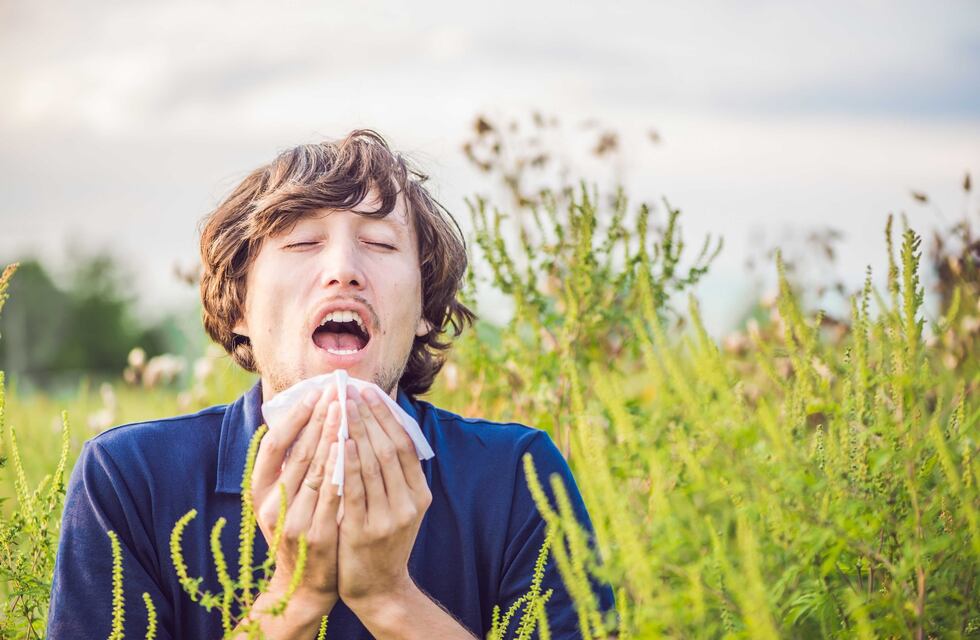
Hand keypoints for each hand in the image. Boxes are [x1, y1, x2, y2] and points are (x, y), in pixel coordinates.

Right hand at [251, 385, 342, 612]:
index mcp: (258, 491)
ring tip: (346, 409)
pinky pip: (332, 495)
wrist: (304, 586)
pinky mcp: (316, 535)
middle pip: (298, 452)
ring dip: (332, 435)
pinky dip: (341, 468)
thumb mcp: (284, 500)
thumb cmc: (299, 531)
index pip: (274, 444)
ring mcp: (293, 521)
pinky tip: (351, 447)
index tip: (314, 393)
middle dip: (319, 418)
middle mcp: (271, 505)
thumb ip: (289, 466)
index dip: (294, 417)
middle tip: (337, 391)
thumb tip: (304, 418)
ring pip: (315, 469)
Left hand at [337, 386, 431, 609]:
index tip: (369, 393)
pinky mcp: (364, 531)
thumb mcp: (400, 507)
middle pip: (388, 449)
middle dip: (367, 417)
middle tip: (349, 391)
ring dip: (356, 431)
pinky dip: (347, 463)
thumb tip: (383, 427)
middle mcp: (408, 503)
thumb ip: (395, 475)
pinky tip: (338, 442)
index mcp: (419, 494)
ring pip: (371, 464)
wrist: (379, 588)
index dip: (387, 416)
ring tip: (341, 407)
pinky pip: (354, 489)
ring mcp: (388, 518)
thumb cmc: (383, 540)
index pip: (404, 445)